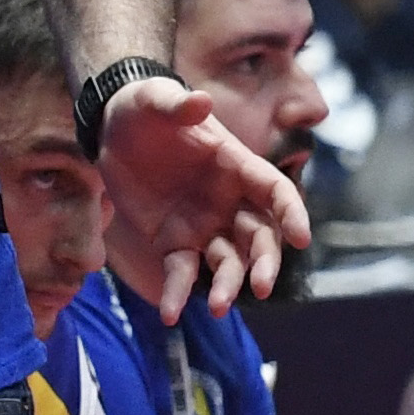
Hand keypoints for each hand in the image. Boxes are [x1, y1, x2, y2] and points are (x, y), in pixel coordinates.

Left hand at [93, 76, 306, 317]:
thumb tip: (199, 101)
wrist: (111, 129)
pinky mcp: (173, 242)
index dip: (291, 213)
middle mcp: (229, 200)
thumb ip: (177, 103)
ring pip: (227, 261)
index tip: (302, 238)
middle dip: (265, 261)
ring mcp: (204, 225)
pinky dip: (178, 294)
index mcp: (237, 165)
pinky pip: (181, 273)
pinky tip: (170, 314)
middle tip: (262, 286)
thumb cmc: (143, 109)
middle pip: (259, 236)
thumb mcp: (154, 100)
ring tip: (219, 307)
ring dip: (228, 285)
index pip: (275, 191)